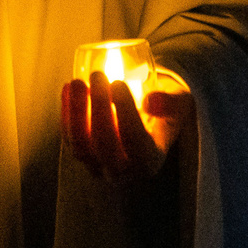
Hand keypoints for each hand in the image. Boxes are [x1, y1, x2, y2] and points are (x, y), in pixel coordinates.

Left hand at [61, 69, 191, 180]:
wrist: (150, 121)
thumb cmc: (166, 109)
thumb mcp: (180, 102)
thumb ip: (170, 102)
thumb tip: (150, 102)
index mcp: (150, 161)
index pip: (135, 141)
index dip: (124, 112)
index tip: (117, 82)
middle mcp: (124, 171)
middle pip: (105, 145)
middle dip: (99, 108)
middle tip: (98, 76)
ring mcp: (98, 166)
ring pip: (81, 146)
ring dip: (76, 112)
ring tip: (77, 82)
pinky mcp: (81, 156)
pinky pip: (69, 138)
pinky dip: (66, 113)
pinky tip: (68, 88)